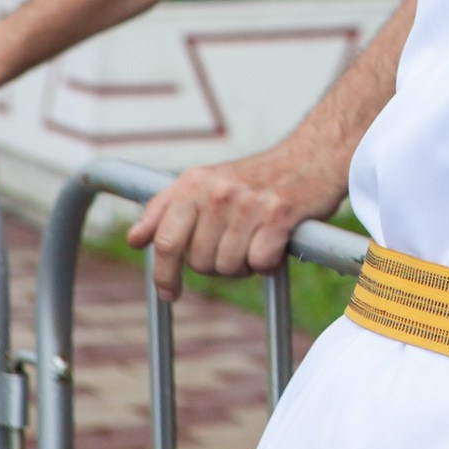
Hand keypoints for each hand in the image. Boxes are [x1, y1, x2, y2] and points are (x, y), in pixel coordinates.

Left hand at [124, 140, 348, 299]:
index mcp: (194, 183)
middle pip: (199, 261)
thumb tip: (135, 239)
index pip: (165, 241)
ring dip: (244, 265)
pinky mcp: (279, 213)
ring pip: (229, 265)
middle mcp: (218, 191)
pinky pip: (260, 262)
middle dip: (216, 265)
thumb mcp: (206, 182)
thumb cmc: (259, 176)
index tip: (170, 293)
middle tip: (235, 249)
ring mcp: (248, 202)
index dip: (163, 274)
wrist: (314, 155)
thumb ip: (167, 208)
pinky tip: (276, 245)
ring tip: (256, 243)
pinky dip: (269, 262)